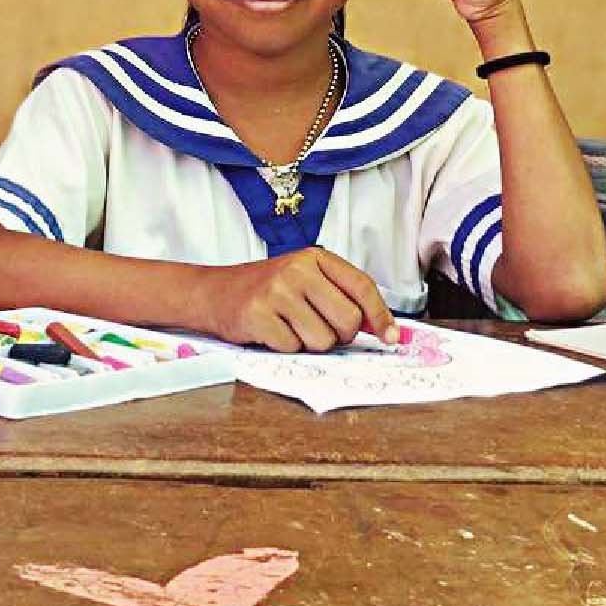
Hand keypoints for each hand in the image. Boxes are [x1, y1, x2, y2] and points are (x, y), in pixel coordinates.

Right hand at [198, 248, 396, 352]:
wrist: (213, 292)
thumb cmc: (265, 290)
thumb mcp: (304, 280)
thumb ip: (340, 297)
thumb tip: (383, 329)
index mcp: (314, 258)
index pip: (361, 287)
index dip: (381, 315)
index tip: (392, 337)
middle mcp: (297, 270)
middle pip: (348, 320)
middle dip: (339, 335)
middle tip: (318, 328)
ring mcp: (276, 292)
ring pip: (322, 340)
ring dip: (309, 343)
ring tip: (288, 326)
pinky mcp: (258, 315)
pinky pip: (292, 348)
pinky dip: (284, 347)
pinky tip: (270, 331)